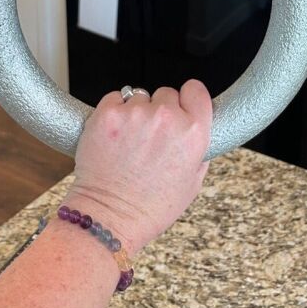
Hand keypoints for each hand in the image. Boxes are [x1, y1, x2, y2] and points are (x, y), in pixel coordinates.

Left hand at [62, 80, 212, 256]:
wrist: (109, 217)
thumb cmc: (149, 207)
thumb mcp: (192, 182)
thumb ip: (198, 148)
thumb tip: (195, 126)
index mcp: (193, 133)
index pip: (196, 90)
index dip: (188, 97)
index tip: (181, 104)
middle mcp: (166, 119)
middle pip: (166, 94)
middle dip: (159, 111)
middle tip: (150, 138)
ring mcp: (136, 114)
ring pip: (139, 96)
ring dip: (135, 113)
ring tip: (129, 142)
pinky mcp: (108, 113)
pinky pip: (115, 98)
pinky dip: (113, 112)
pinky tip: (114, 136)